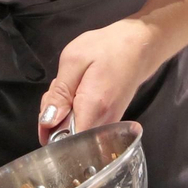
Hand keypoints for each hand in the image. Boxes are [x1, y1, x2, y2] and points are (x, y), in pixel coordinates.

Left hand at [37, 20, 158, 143]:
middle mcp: (103, 123)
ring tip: (73, 85)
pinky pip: (84, 122)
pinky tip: (79, 90)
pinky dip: (75, 109)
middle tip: (61, 87)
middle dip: (55, 116)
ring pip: (75, 129)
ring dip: (65, 110)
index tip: (49, 107)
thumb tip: (47, 122)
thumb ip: (58, 94)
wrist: (139, 44)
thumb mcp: (73, 60)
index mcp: (92, 109)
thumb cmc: (107, 47)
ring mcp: (109, 123)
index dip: (49, 131)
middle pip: (68, 136)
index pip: (66, 142)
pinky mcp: (110, 119)